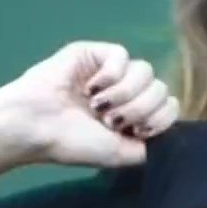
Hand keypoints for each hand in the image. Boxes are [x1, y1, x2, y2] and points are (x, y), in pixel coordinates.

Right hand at [0, 41, 178, 169]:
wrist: (36, 125)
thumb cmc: (72, 143)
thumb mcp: (119, 154)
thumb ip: (149, 145)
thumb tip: (169, 127)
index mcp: (132, 116)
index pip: (170, 107)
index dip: (158, 119)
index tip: (135, 132)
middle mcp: (125, 92)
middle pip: (161, 88)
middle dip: (138, 109)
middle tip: (109, 121)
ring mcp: (111, 72)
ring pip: (146, 71)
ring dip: (123, 94)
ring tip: (98, 106)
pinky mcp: (94, 53)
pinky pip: (122, 55)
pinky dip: (110, 75)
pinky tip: (90, 88)